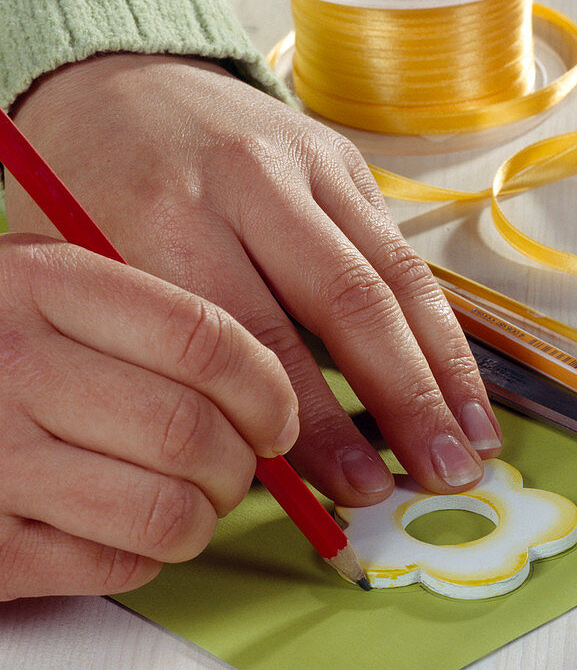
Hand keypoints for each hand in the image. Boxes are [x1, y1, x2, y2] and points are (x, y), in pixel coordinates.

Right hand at [0, 234, 298, 599]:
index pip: (202, 339)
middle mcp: (13, 366)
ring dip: (202, 518)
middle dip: (241, 464)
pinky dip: (145, 556)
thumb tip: (262, 381)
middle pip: (191, 431)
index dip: (266, 389)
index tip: (278, 416)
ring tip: (193, 504)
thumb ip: (137, 308)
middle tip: (238, 467)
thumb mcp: (40, 286)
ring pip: (164, 510)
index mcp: (42, 284)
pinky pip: (112, 564)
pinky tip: (129, 530)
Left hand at [6, 54, 501, 506]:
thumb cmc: (96, 193)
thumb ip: (179, 354)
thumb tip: (272, 458)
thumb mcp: (100, 272)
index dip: (314, 423)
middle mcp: (252, 181)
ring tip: (475, 440)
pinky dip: (439, 324)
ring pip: (394, 274)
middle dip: (405, 398)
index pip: (257, 338)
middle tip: (441, 475)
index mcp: (167, 215)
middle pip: (347, 302)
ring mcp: (310, 163)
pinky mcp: (348, 160)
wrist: (124, 84)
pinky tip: (461, 380)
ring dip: (444, 366)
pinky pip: (403, 250)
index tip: (352, 488)